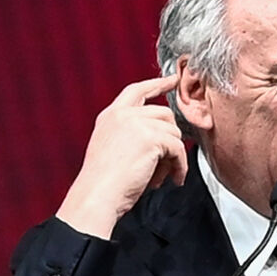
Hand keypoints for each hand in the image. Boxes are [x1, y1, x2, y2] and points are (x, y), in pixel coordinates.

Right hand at [56, 75, 187, 237]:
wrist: (97, 196)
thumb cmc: (104, 182)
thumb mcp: (112, 147)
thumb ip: (132, 133)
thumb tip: (165, 135)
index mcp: (111, 115)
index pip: (137, 90)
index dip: (157, 83)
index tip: (173, 79)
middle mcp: (123, 114)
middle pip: (164, 115)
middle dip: (170, 139)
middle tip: (165, 164)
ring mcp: (137, 123)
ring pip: (174, 133)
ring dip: (173, 158)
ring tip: (161, 177)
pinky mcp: (151, 138)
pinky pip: (178, 150)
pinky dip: (180, 167)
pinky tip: (174, 180)